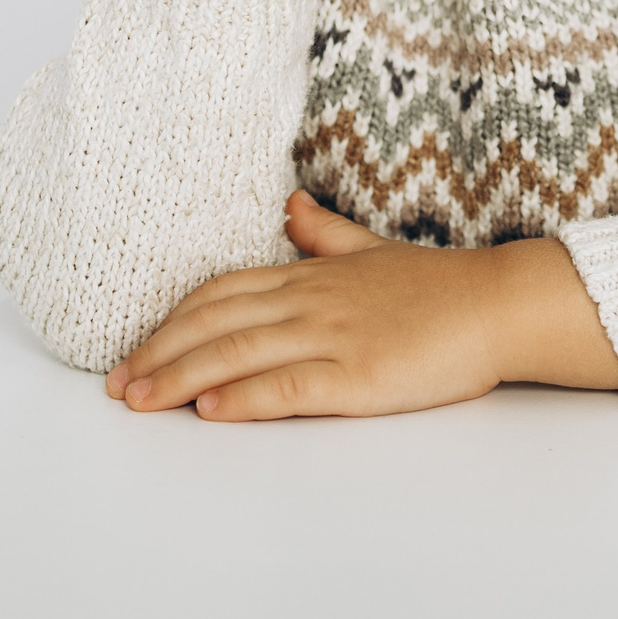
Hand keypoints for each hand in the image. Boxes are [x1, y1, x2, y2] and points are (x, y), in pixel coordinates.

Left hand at [104, 193, 617, 418]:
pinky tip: (210, 412)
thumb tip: (290, 206)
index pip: (221, 292)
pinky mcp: (359, 375)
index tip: (135, 349)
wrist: (500, 304)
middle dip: (159, 354)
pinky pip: (288, 387)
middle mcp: (313, 301)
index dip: (171, 321)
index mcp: (312, 274)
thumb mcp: (374, 250)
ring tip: (141, 402)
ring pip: (239, 354)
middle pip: (215, 322)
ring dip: (181, 379)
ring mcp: (334, 337)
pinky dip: (244, 399)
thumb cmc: (441, 286)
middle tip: (116, 386)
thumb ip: (326, 234)